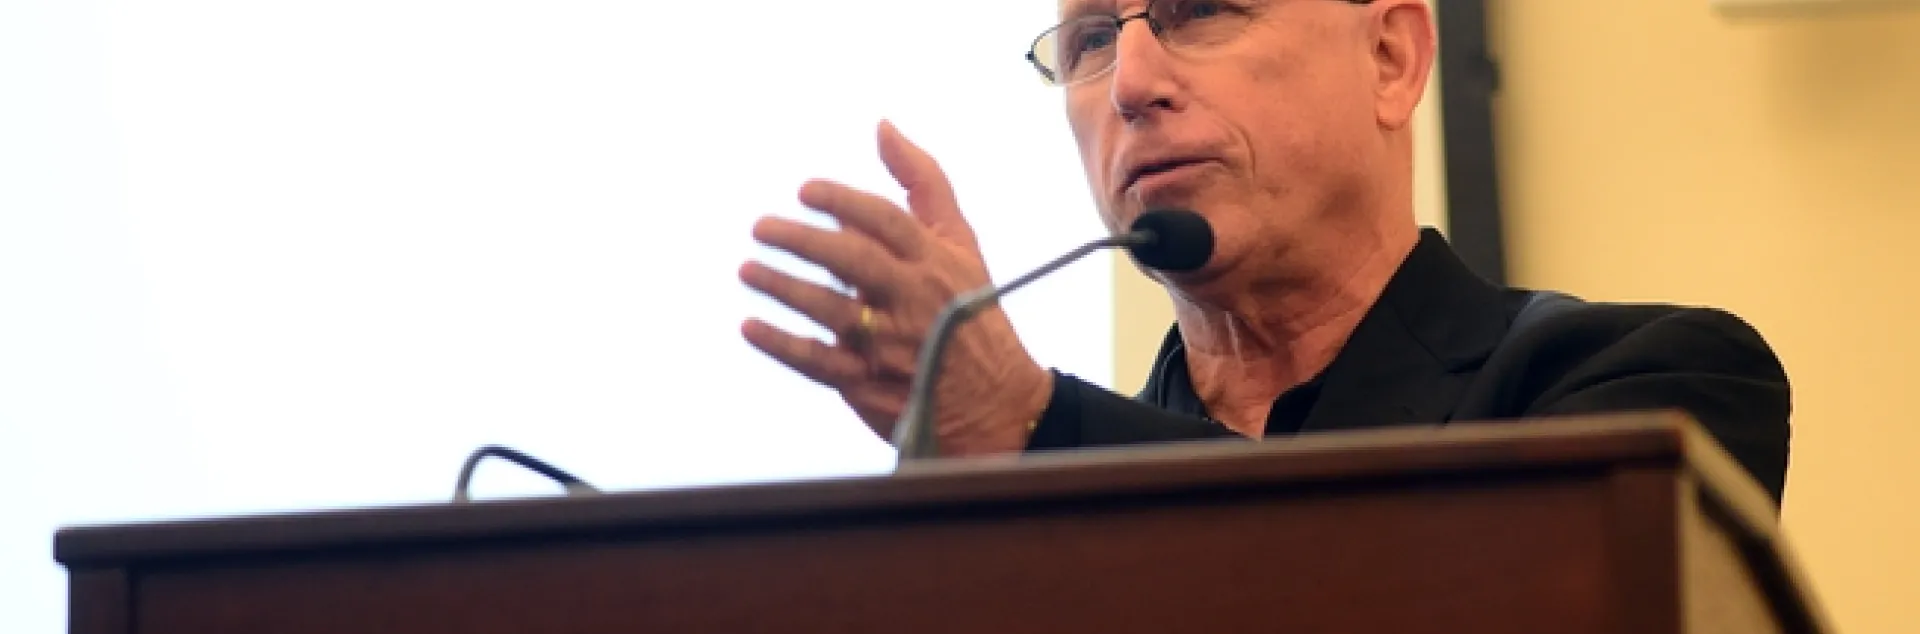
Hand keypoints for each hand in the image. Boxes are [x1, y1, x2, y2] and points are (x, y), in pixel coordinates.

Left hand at [739, 121, 1052, 456]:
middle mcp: (915, 301)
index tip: (804, 191)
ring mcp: (891, 346)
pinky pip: (818, 363)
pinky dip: (782, 345)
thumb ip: (923, 184)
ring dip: (784, 289)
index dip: (843, 202)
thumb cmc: (967, 310)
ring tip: (747, 269)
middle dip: (804, 242)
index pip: (886, 221)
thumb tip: (882, 126)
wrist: (996, 402)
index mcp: (936, 262)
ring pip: (830, 312)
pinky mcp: (871, 385)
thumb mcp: (960, 243)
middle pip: (855, 262)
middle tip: (761, 228)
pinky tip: (750, 326)